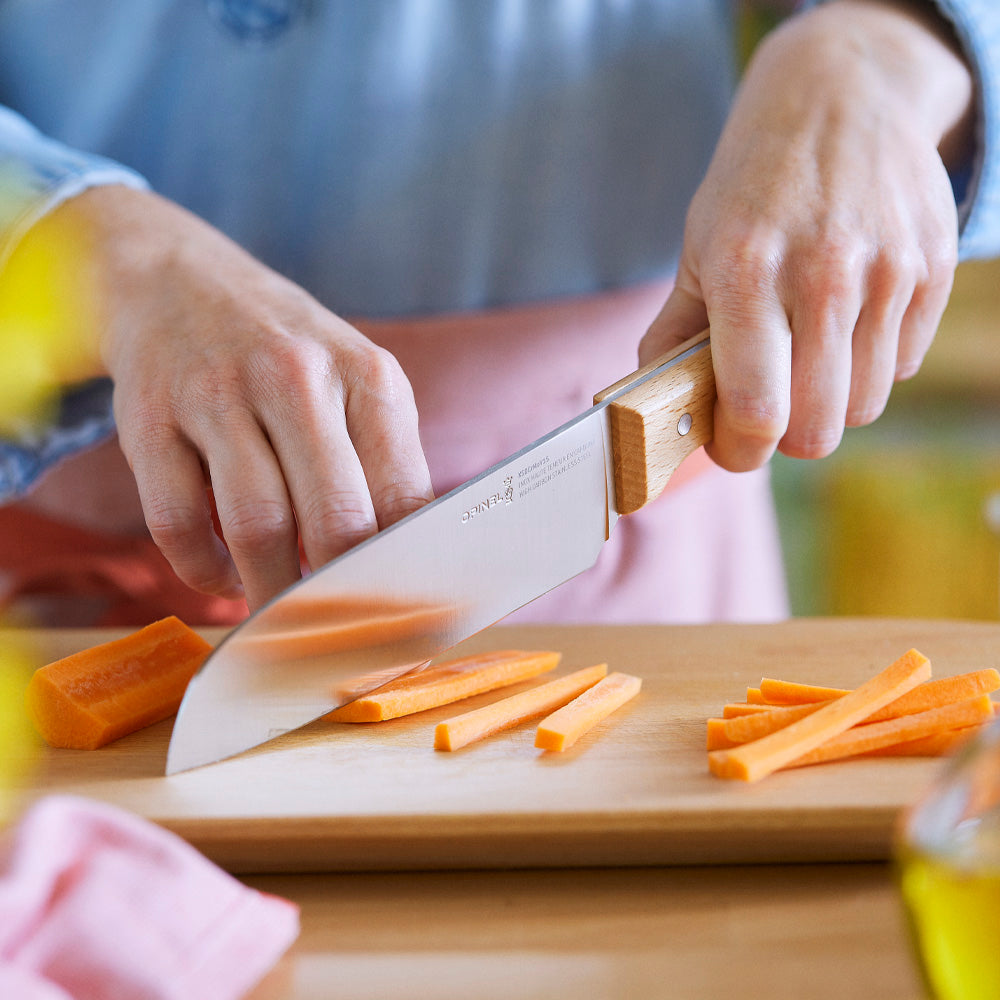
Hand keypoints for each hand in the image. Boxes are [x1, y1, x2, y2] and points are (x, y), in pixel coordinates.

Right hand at [66, 186, 433, 611]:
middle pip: (335, 519)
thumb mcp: (355, 384)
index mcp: (369, 377)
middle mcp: (297, 377)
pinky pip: (176, 521)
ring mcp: (217, 393)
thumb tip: (405, 571)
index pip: (403, 500)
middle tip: (338, 636)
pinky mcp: (149, 416)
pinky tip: (221, 575)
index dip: (403, 576)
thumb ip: (383, 467)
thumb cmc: (289, 356)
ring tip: (278, 617)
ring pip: (257, 526)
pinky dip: (201, 568)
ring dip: (270, 592)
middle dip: (340, 596)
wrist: (179, 281)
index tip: (401, 624)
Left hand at [639, 0, 973, 470]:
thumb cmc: (751, 188)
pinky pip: (901, 366)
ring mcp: (886, 271)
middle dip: (784, 437)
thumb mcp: (696, 251)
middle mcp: (822, 274)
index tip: (731, 447)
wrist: (837, 97)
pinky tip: (845, 323)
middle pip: (817, 428)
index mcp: (747, 273)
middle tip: (767, 411)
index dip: (739, 451)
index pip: (755, 411)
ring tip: (804, 359)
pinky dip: (869, 365)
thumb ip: (674, 337)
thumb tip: (652, 412)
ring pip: (864, 406)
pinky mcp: (932, 268)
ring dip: (829, 402)